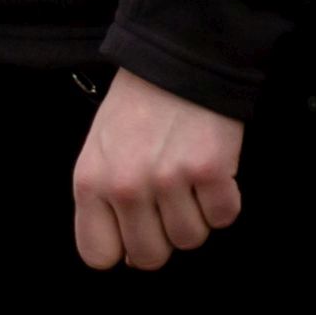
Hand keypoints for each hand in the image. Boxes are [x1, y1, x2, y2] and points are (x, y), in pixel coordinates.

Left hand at [71, 70, 245, 273]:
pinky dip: (225, 199)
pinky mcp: (210, 169)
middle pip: (149, 257)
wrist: (178, 57)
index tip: (136, 231)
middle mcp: (126, 186)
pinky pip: (224, 216)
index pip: (98, 255)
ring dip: (196, 216)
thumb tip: (125, 256)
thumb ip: (104, 201)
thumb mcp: (100, 150)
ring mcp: (168, 179)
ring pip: (190, 239)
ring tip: (189, 180)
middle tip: (169, 203)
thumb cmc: (138, 106)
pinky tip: (213, 172)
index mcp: (90, 182)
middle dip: (164, 236)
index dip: (122, 248)